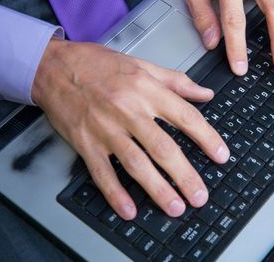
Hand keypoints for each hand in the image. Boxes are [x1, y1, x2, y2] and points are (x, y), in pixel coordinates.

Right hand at [32, 39, 228, 219]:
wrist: (53, 67)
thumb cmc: (96, 64)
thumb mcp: (142, 65)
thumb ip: (176, 81)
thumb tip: (205, 94)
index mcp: (146, 90)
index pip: (185, 116)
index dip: (207, 138)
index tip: (220, 155)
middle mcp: (128, 110)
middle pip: (163, 147)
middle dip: (184, 174)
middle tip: (200, 195)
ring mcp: (106, 128)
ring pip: (136, 163)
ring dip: (157, 188)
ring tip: (175, 207)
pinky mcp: (85, 142)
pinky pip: (102, 172)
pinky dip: (115, 193)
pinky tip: (129, 209)